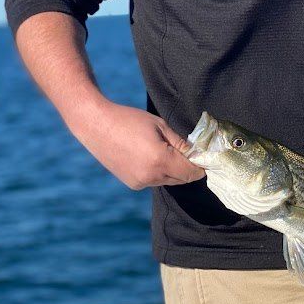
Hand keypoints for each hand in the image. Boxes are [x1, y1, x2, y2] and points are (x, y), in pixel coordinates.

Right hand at [70, 97, 205, 189]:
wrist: (96, 125)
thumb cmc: (130, 120)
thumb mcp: (160, 126)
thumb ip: (181, 144)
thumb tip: (199, 154)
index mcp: (160, 161)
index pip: (191, 172)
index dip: (201, 166)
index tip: (206, 158)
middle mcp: (151, 177)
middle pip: (182, 179)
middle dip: (188, 168)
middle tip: (189, 152)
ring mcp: (140, 183)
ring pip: (168, 181)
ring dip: (173, 170)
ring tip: (164, 150)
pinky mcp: (132, 184)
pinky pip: (154, 181)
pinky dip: (158, 172)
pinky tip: (148, 156)